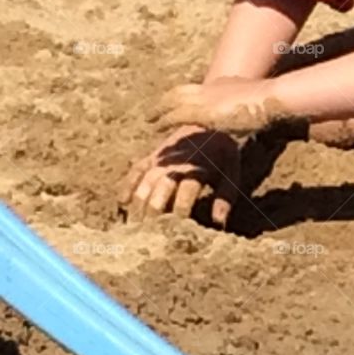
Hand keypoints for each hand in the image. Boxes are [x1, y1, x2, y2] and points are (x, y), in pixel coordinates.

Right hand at [121, 125, 240, 225]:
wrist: (210, 123)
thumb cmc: (222, 155)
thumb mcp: (230, 173)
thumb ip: (225, 198)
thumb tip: (219, 222)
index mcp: (198, 166)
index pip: (186, 191)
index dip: (181, 209)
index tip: (179, 227)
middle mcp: (177, 162)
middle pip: (161, 186)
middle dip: (155, 209)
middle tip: (150, 231)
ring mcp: (162, 157)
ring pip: (145, 180)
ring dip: (139, 202)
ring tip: (135, 225)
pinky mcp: (152, 155)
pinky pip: (136, 169)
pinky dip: (127, 185)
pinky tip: (122, 202)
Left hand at [150, 75, 292, 135]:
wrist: (272, 98)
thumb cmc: (272, 102)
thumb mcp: (260, 104)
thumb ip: (255, 108)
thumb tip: (262, 116)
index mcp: (225, 85)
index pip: (200, 90)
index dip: (186, 98)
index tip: (178, 105)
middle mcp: (212, 88)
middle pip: (182, 91)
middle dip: (166, 100)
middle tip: (154, 111)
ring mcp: (206, 98)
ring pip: (174, 101)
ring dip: (160, 110)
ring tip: (150, 119)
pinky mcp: (203, 111)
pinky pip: (176, 115)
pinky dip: (164, 120)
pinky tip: (155, 127)